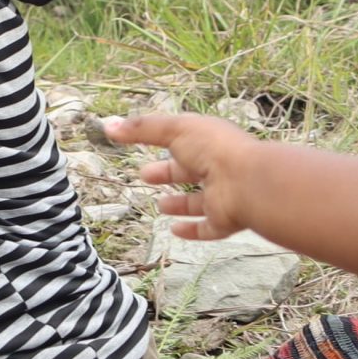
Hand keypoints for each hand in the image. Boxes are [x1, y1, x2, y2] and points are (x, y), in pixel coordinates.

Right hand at [105, 112, 262, 241]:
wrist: (249, 182)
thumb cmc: (213, 149)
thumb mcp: (174, 129)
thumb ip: (141, 128)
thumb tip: (108, 127)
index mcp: (208, 143)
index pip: (182, 143)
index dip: (161, 143)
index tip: (140, 145)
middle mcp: (217, 169)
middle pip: (189, 172)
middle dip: (168, 173)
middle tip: (145, 175)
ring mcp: (223, 196)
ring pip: (199, 202)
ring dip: (180, 204)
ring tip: (159, 206)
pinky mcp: (226, 220)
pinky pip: (207, 227)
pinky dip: (192, 230)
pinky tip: (174, 231)